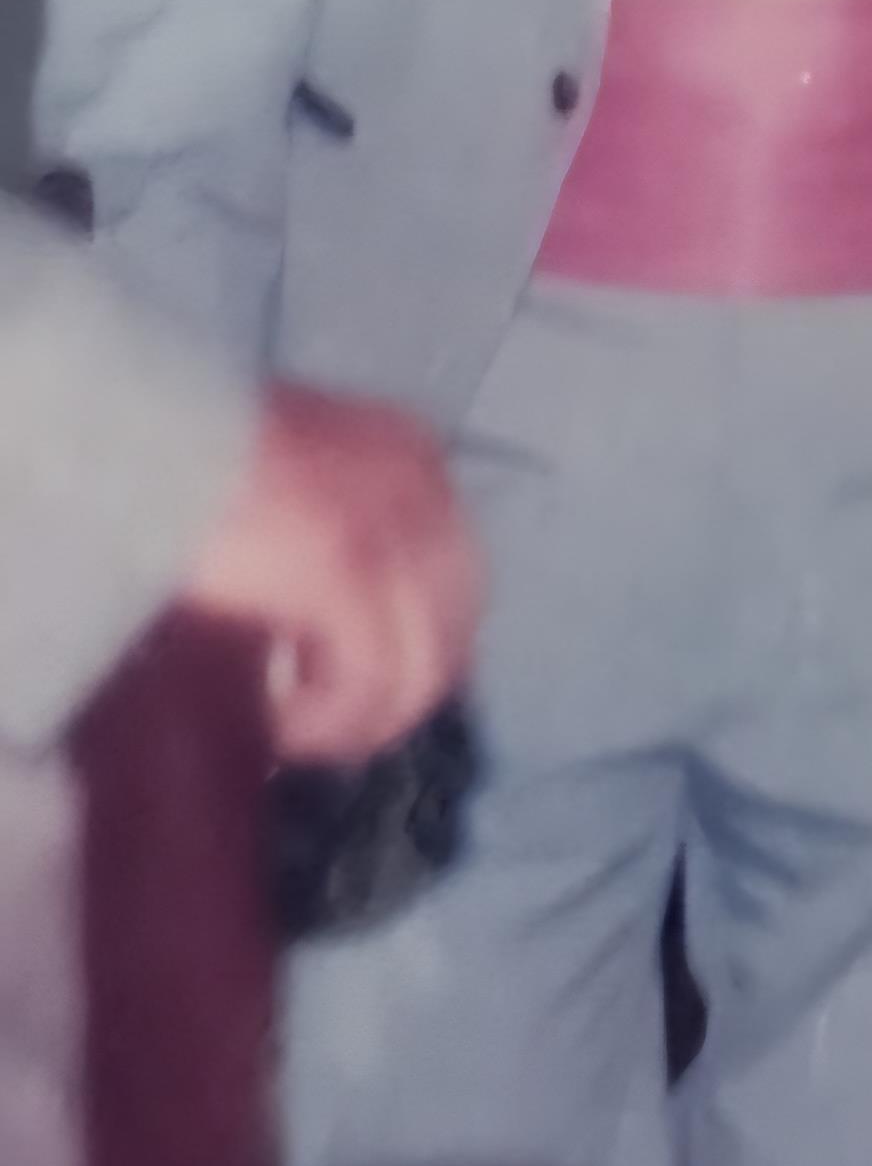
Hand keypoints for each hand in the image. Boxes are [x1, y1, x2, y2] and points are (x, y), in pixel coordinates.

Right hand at [176, 381, 479, 764]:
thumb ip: (324, 530)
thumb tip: (324, 619)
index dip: (418, 646)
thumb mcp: (283, 480)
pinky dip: (329, 720)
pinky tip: (281, 726)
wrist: (123, 429)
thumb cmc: (179, 456)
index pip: (455, 574)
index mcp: (408, 453)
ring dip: (361, 719)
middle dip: (400, 694)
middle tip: (333, 730)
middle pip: (453, 625)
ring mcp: (388, 524)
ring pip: (422, 664)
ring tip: (300, 736)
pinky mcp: (343, 568)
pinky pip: (368, 678)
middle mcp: (419, 482)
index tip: (364, 692)